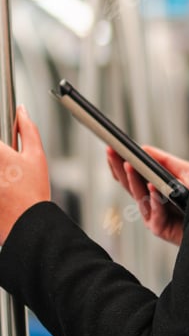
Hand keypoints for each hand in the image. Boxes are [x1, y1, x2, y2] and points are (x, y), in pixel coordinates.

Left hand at [0, 106, 50, 244]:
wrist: (27, 224)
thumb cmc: (33, 193)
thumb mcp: (36, 156)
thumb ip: (28, 129)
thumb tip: (22, 111)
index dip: (2, 142)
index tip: (6, 146)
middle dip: (4, 154)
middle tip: (10, 166)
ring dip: (3, 172)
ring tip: (8, 178)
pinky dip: (0, 183)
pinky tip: (4, 187)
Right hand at [107, 146, 188, 246]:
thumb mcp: (186, 172)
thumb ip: (165, 162)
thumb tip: (144, 149)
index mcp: (154, 190)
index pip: (132, 176)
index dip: (120, 164)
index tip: (111, 148)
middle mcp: (152, 203)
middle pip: (130, 185)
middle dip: (119, 168)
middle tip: (112, 152)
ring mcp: (155, 217)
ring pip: (139, 198)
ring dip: (133, 181)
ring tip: (129, 165)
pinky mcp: (162, 230)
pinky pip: (155, 214)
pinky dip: (154, 200)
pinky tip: (153, 186)